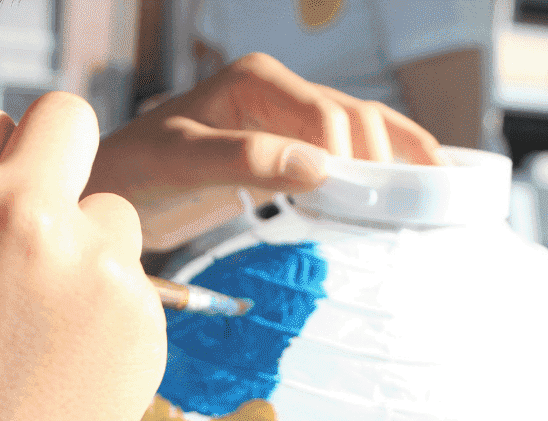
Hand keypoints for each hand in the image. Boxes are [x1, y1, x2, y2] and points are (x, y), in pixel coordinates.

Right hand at [0, 93, 166, 420]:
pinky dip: (104, 316)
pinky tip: (61, 372)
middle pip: (68, 122)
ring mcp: (96, 272)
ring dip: (80, 250)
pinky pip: (133, 286)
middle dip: (49, 159)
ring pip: (109, 213)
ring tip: (35, 332)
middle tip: (33, 219)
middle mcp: (26, 215)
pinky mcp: (143, 326)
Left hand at [85, 52, 443, 250]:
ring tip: (431, 204)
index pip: (329, 116)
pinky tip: (413, 192)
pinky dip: (381, 172)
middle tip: (410, 213)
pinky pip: (347, 156)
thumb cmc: (136, 169)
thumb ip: (242, 158)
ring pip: (361, 136)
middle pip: (357, 121)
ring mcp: (289, 121)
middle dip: (387, 161)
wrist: (116, 187)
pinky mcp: (291, 152)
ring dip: (396, 165)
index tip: (370, 207)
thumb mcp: (180, 161)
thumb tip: (319, 167)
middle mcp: (280, 92)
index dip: (356, 159)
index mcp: (257, 81)